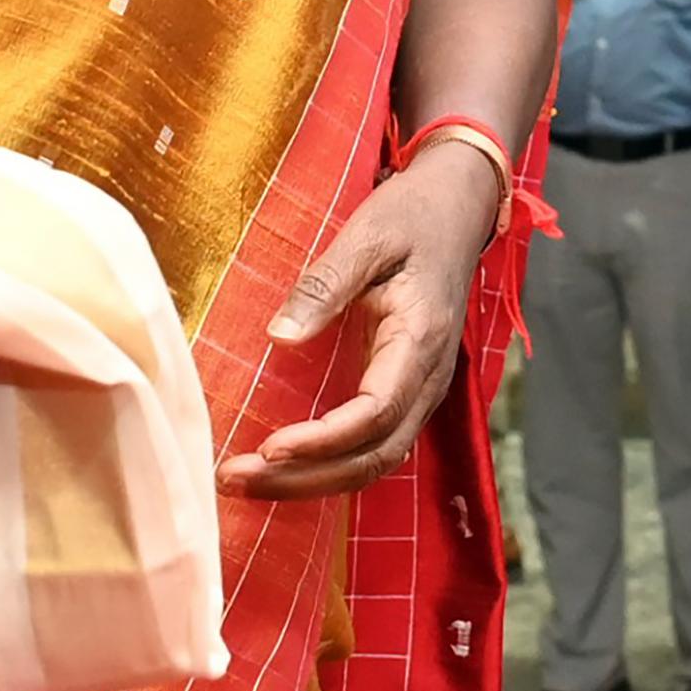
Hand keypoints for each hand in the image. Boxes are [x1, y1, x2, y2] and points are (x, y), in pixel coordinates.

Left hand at [224, 147, 495, 498]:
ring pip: (374, 461)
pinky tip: (280, 466)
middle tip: (233, 478)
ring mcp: (421, 389)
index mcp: (422, 338)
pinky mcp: (405, 390)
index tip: (269, 447)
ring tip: (244, 481)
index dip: (324, 440)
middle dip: (305, 478)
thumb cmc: (413, 216)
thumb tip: (279, 336)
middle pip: (375, 456)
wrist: (457, 208)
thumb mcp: (367, 235)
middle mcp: (429, 377)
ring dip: (311, 482)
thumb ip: (324, 285)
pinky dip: (327, 466)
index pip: (377, 411)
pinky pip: (371, 445)